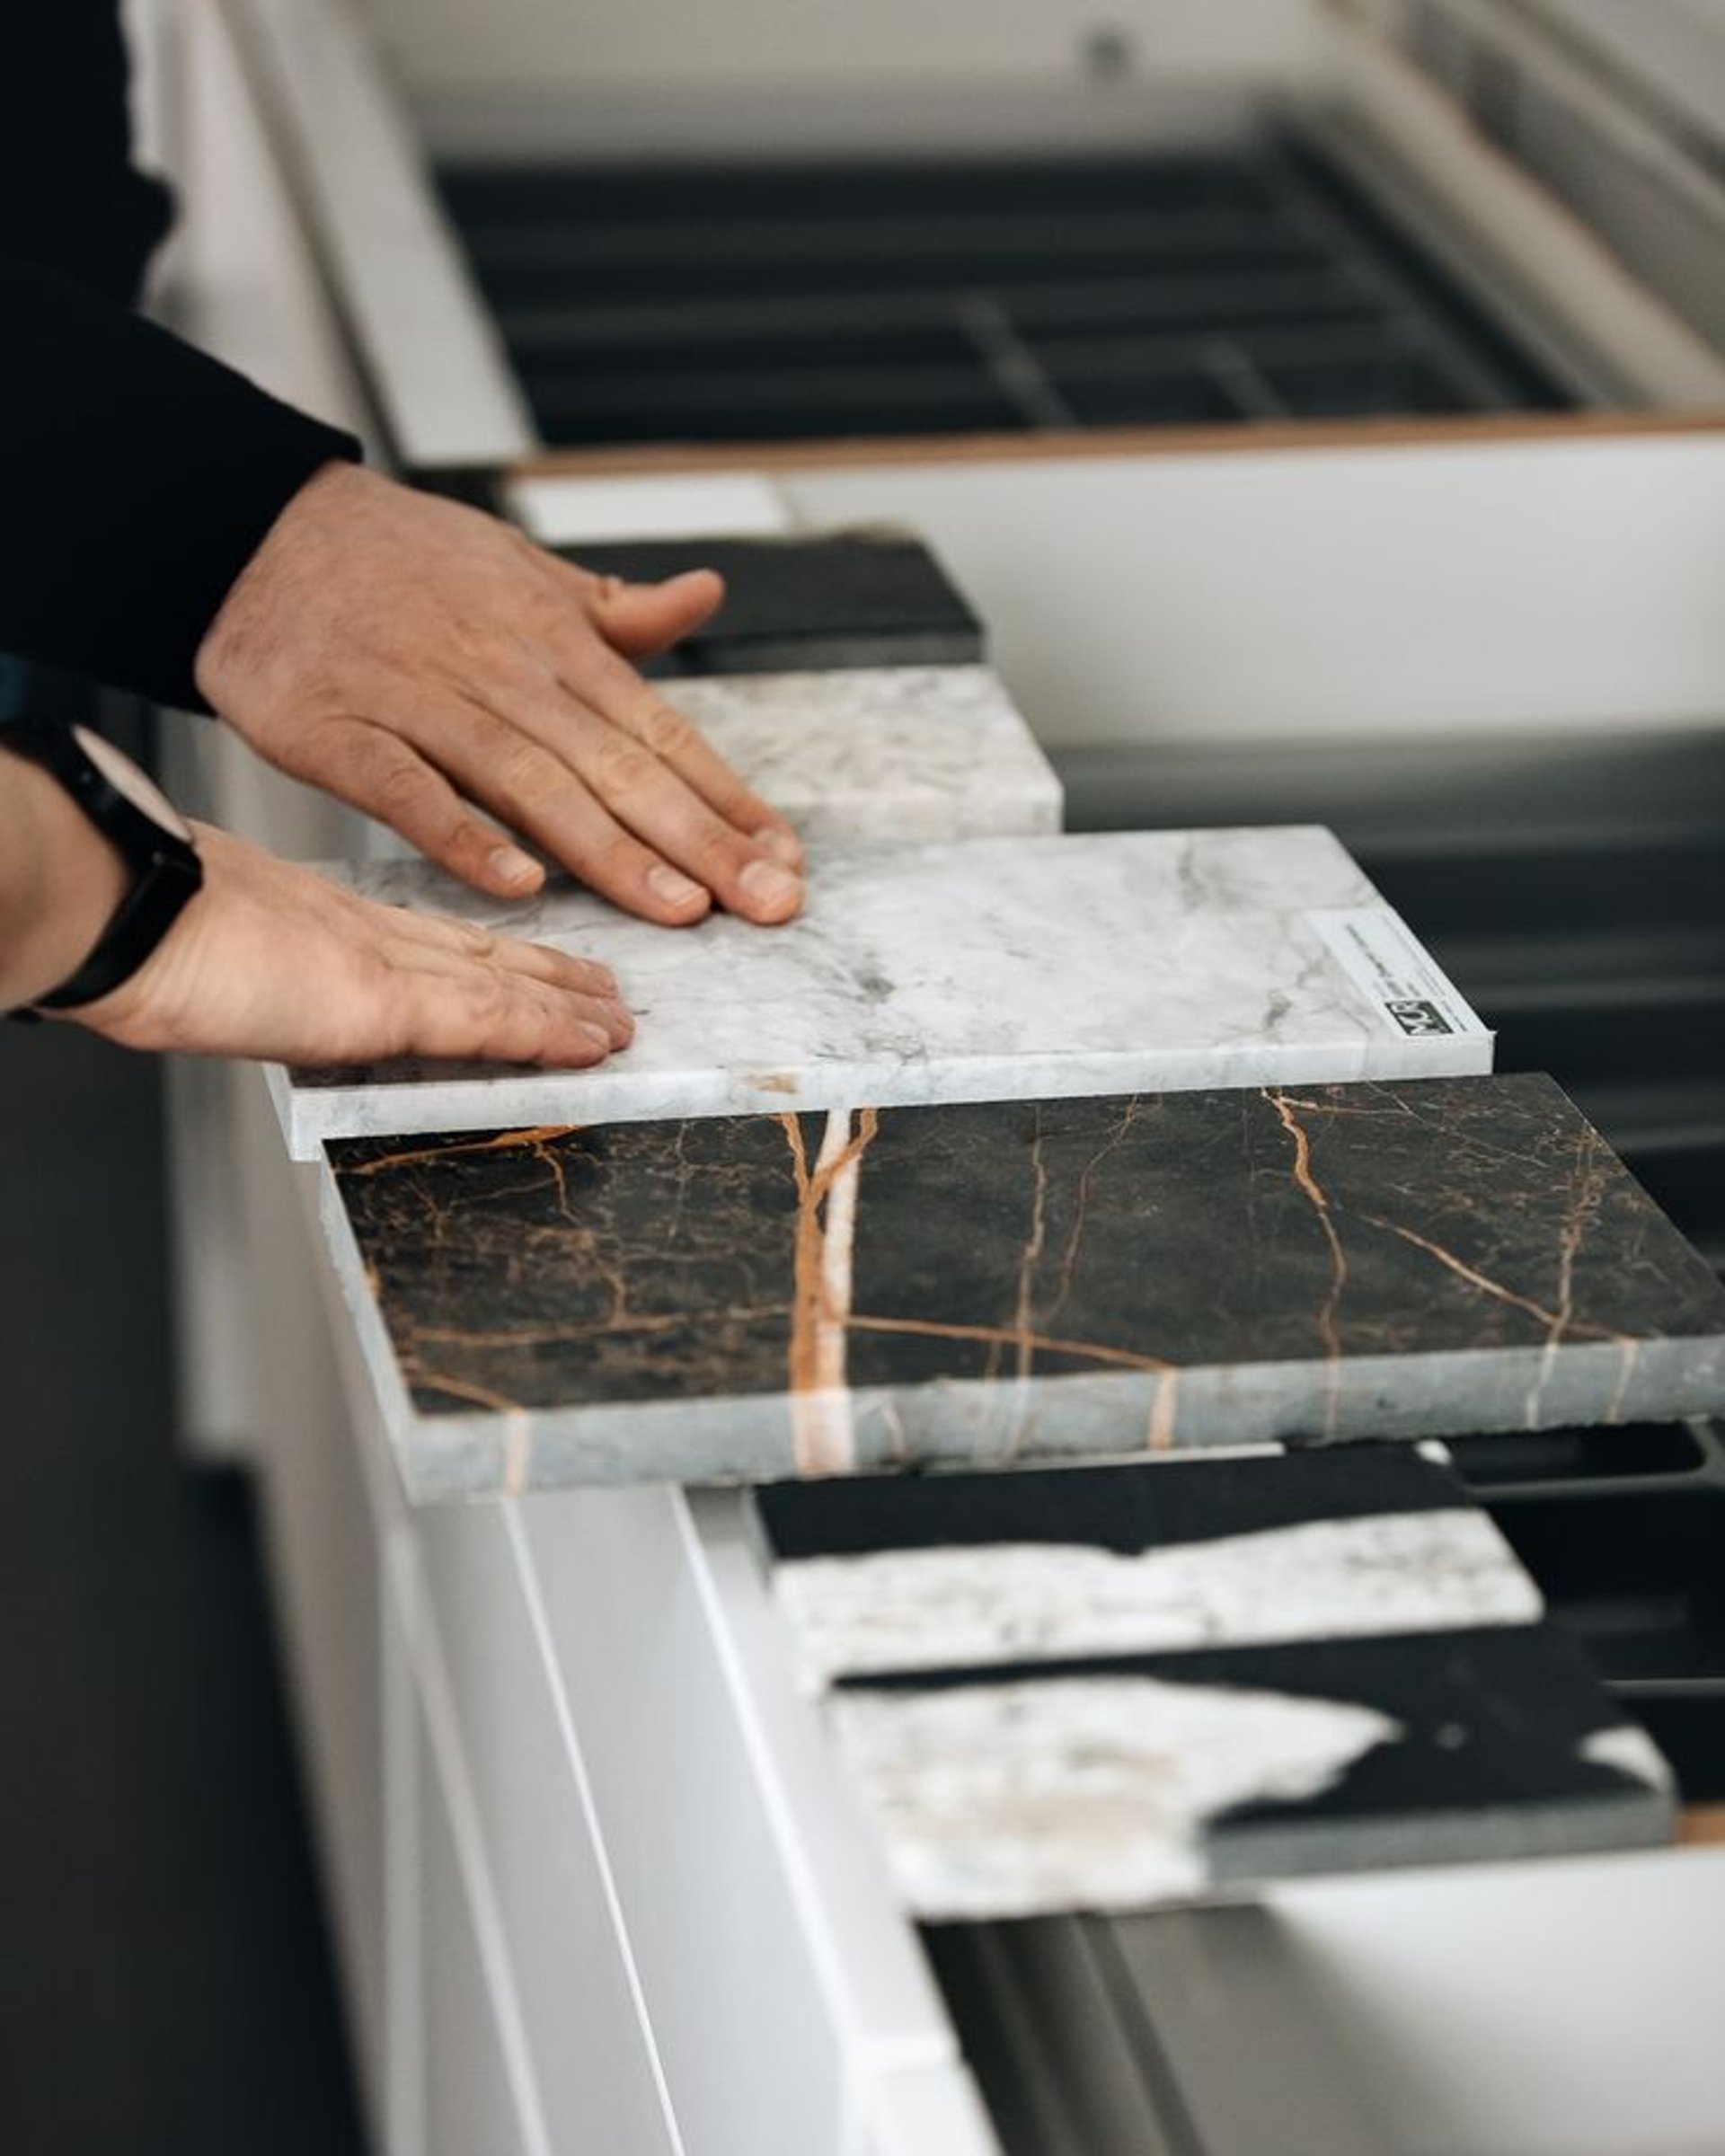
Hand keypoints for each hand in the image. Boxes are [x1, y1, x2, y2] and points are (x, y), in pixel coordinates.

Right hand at [64, 822, 634, 1067]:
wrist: (113, 908)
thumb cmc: (133, 924)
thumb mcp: (205, 944)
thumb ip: (249, 963)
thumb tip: (229, 981)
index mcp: (325, 925)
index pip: (433, 942)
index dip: (494, 955)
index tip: (539, 963)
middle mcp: (366, 937)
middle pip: (482, 957)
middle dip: (551, 976)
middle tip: (608, 990)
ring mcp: (380, 963)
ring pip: (500, 983)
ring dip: (568, 1007)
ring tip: (621, 1023)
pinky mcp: (382, 996)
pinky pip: (484, 1016)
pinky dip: (545, 1029)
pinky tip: (592, 1038)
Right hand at [193, 463, 804, 926]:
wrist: (256, 530)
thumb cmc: (402, 561)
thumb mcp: (519, 566)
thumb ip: (612, 609)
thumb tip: (706, 595)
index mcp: (553, 638)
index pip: (659, 731)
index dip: (725, 799)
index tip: (782, 860)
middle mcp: (502, 671)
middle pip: (615, 766)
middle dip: (698, 840)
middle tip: (764, 903)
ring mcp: (421, 701)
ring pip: (531, 784)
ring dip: (608, 851)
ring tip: (677, 908)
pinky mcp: (340, 731)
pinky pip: (408, 790)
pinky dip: (460, 834)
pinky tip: (517, 882)